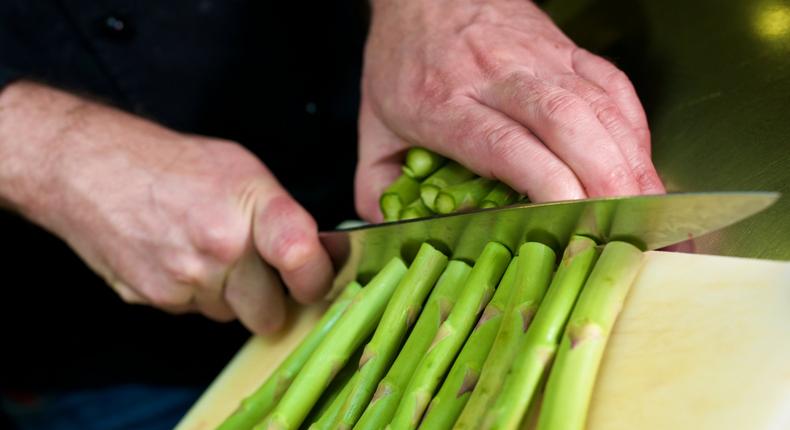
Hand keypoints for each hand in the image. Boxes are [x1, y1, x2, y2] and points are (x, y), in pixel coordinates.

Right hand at [0, 82, 333, 333]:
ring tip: (208, 252)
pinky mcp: (155, 299)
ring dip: (229, 296)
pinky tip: (180, 258)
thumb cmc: (173, 164)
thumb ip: (282, 216)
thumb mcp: (243, 171)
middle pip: (269, 314)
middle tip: (262, 275)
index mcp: (249, 209)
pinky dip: (195, 294)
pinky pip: (194, 311)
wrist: (91, 170)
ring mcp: (185, 280)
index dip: (318, 278)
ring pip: (230, 315)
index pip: (303, 260)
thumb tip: (319, 255)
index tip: (317, 280)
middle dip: (270, 301)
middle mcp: (220, 249)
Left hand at [355, 0, 664, 221]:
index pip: (503, 142)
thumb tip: (395, 235)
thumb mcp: (373, 128)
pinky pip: (614, 88)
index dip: (545, 181)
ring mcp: (540, 59)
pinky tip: (642, 166)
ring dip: (631, 160)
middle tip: (629, 228)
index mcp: (444, 102)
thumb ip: (377, 185)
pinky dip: (635, 131)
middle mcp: (497, 76)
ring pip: (599, 104)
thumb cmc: (403, 62)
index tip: (570, 218)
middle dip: (604, 178)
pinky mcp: (570, 50)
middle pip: (564, 120)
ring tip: (652, 209)